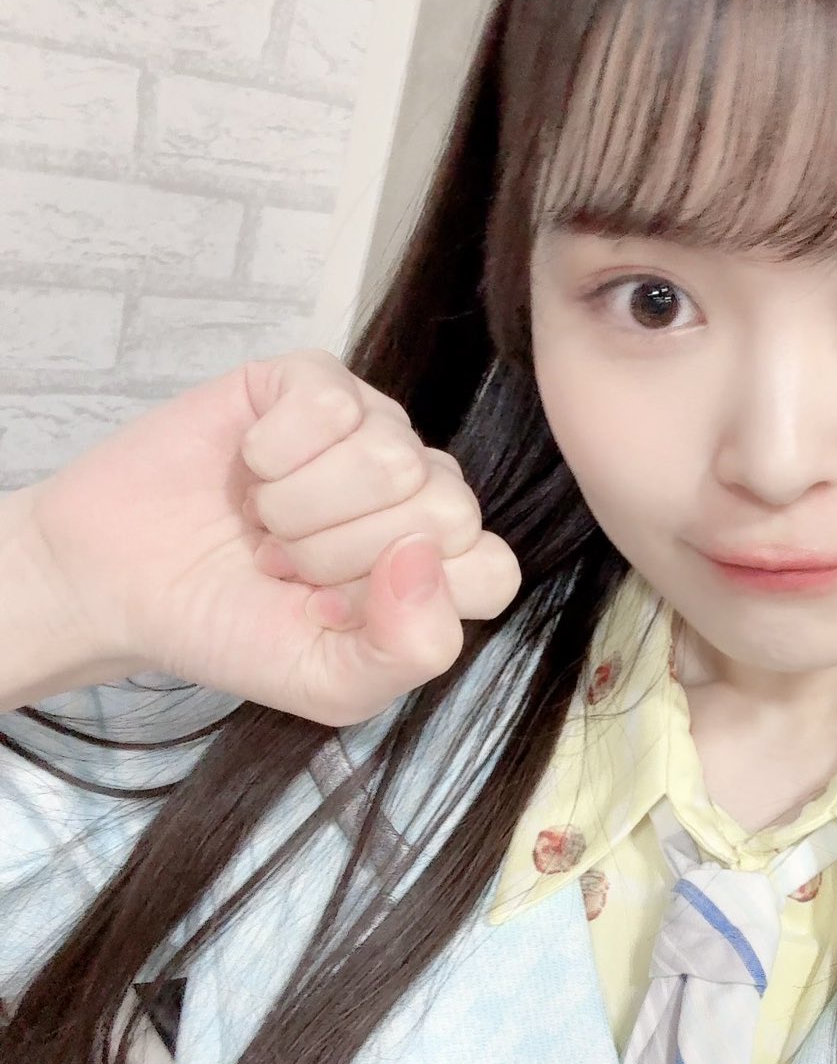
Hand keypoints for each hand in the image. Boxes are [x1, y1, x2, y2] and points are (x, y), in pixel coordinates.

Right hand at [21, 349, 521, 725]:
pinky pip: (331, 406)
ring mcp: (373, 428)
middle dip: (343, 556)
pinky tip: (248, 469)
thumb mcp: (329, 682)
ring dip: (301, 508)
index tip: (330, 611)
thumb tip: (425, 559)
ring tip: (265, 523)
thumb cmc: (229, 627)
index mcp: (441, 564)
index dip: (405, 601)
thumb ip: (410, 649)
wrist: (118, 583)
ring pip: (392, 457)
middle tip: (286, 565)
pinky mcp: (313, 382)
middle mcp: (420, 490)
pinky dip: (273, 454)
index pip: (491, 571)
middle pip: (448, 511)